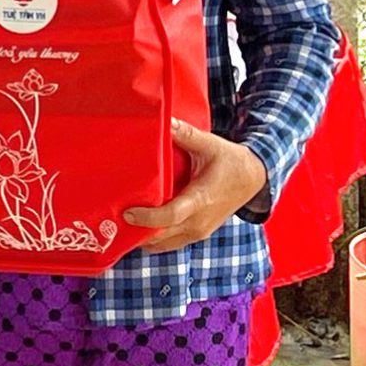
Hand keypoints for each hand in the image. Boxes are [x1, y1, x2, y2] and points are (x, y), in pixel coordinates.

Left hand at [122, 120, 267, 253]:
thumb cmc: (231, 161)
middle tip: (112, 219)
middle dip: (137, 231)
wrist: (253, 180)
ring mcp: (199, 232)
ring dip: (144, 237)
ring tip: (121, 223)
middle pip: (162, 236)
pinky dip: (154, 238)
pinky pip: (171, 243)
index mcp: (201, 199)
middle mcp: (199, 222)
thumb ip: (186, 134)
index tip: (127, 212)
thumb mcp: (210, 144)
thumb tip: (165, 121)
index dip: (147, 218)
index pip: (171, 216)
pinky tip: (139, 226)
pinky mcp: (197, 234)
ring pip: (164, 244)